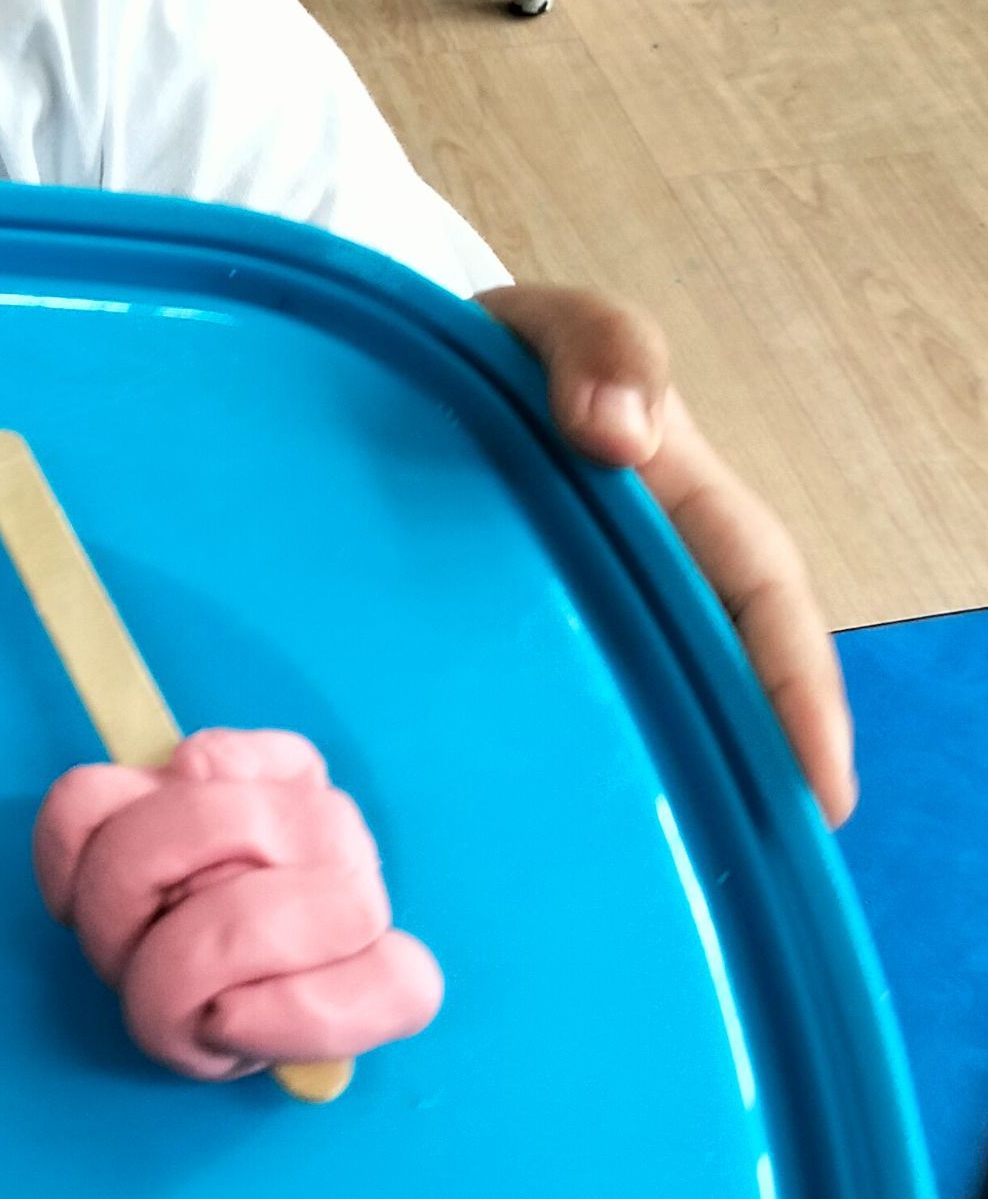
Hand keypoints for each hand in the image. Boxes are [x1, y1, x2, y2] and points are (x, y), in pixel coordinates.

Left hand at [477, 284, 855, 824]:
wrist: (378, 363)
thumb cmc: (492, 347)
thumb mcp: (548, 322)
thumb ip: (599, 345)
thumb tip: (620, 436)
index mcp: (677, 501)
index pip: (761, 597)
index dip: (798, 691)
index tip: (820, 787)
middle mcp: (638, 569)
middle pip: (714, 672)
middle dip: (748, 765)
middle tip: (752, 866)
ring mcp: (567, 607)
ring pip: (637, 701)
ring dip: (660, 777)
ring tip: (662, 876)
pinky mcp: (494, 633)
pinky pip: (546, 699)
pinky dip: (561, 756)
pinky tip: (540, 827)